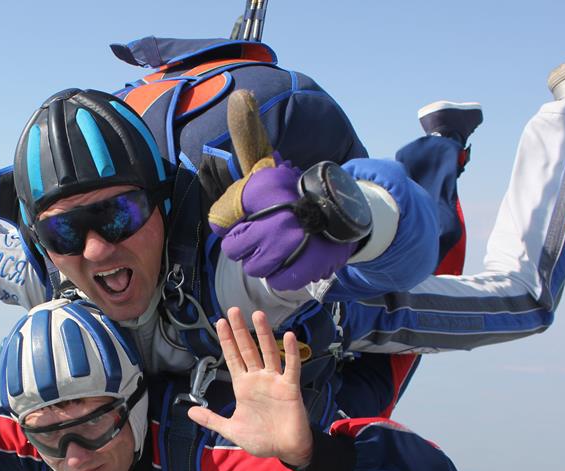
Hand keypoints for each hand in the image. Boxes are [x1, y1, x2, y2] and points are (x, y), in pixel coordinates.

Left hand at [187, 307, 312, 467]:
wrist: (285, 449)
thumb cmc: (261, 438)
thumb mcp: (231, 429)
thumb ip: (212, 419)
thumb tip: (190, 411)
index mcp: (243, 386)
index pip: (232, 358)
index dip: (226, 341)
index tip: (219, 322)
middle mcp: (258, 379)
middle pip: (247, 349)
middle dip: (239, 330)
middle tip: (233, 310)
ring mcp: (275, 381)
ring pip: (268, 352)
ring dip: (263, 334)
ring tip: (257, 314)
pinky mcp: (290, 387)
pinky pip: (291, 366)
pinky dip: (291, 352)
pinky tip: (289, 336)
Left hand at [207, 90, 354, 289]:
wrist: (343, 210)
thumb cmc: (292, 192)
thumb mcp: (268, 163)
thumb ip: (249, 138)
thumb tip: (240, 96)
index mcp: (262, 188)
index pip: (221, 222)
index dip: (233, 222)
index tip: (252, 215)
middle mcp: (276, 215)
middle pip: (234, 250)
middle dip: (247, 244)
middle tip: (267, 233)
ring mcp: (294, 243)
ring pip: (255, 268)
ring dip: (266, 261)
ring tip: (282, 245)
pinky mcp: (310, 265)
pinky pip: (280, 281)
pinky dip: (286, 274)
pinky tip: (295, 258)